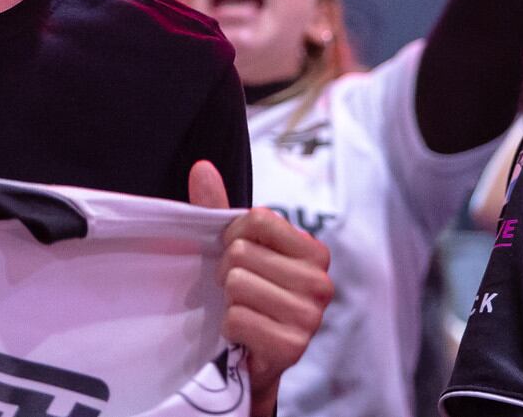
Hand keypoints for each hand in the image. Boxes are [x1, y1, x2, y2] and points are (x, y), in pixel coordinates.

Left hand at [189, 161, 331, 415]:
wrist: (252, 355)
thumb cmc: (247, 294)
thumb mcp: (235, 248)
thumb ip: (219, 207)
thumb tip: (202, 167)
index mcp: (313, 252)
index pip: (259, 218)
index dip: (234, 235)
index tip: (237, 254)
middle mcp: (320, 282)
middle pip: (242, 252)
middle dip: (227, 271)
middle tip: (238, 291)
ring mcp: (310, 317)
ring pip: (237, 283)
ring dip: (228, 300)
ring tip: (242, 310)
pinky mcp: (293, 347)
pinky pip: (237, 318)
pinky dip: (230, 327)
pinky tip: (244, 334)